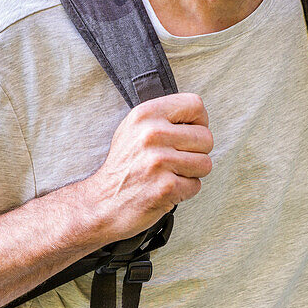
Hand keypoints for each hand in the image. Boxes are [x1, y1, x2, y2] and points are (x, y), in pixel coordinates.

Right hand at [85, 92, 212, 239]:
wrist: (101, 203)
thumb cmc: (123, 166)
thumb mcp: (133, 129)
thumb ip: (163, 118)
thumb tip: (197, 118)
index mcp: (146, 114)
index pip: (195, 105)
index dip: (199, 121)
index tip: (190, 133)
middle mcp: (152, 134)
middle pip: (206, 137)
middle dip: (197, 152)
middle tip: (177, 160)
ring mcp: (159, 161)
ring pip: (205, 163)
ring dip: (192, 173)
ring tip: (170, 174)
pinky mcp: (166, 187)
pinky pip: (196, 185)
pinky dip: (184, 190)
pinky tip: (166, 188)